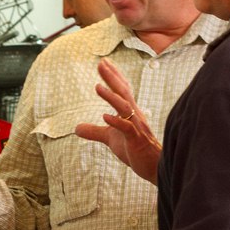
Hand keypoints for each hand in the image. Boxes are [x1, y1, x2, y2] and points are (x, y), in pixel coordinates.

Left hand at [74, 58, 161, 184]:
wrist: (153, 167)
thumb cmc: (135, 150)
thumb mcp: (110, 139)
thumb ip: (94, 132)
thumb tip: (75, 128)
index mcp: (130, 112)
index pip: (122, 90)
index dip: (113, 76)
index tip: (103, 62)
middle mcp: (135, 115)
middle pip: (123, 92)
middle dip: (112, 77)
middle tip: (101, 63)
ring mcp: (136, 127)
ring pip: (125, 107)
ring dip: (111, 97)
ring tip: (97, 86)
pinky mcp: (136, 140)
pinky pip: (127, 128)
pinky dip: (116, 121)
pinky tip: (105, 116)